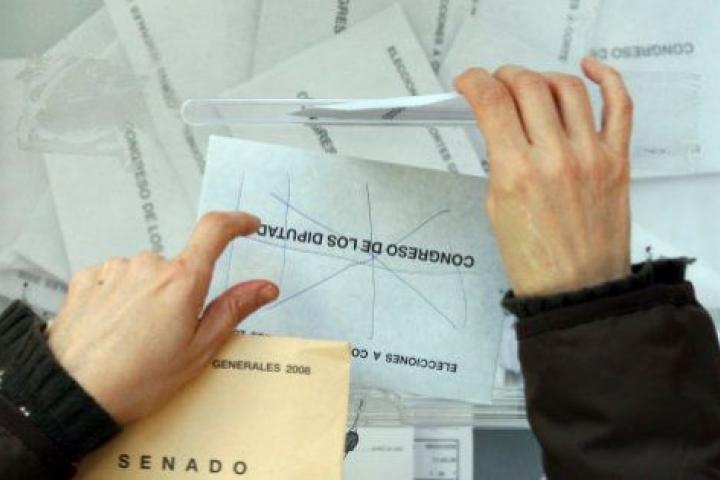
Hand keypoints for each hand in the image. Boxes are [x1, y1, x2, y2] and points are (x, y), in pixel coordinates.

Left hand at [48, 212, 277, 423]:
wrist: (72, 395)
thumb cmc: (138, 380)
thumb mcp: (198, 350)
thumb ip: (233, 310)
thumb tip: (265, 287)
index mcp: (181, 281)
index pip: (215, 231)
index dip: (236, 222)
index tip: (248, 225)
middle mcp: (148, 265)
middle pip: (178, 265)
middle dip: (180, 291)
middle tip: (171, 332)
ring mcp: (114, 270)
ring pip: (145, 273)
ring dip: (147, 295)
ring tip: (136, 337)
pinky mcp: (86, 279)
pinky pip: (114, 278)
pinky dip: (120, 297)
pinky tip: (113, 327)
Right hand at [456, 57, 631, 296]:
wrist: (577, 289)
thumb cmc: (535, 260)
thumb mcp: (496, 208)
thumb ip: (499, 162)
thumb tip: (500, 127)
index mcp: (516, 173)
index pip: (490, 102)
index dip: (473, 81)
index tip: (468, 82)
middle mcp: (554, 158)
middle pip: (526, 85)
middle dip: (504, 76)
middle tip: (496, 85)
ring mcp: (590, 155)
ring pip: (566, 87)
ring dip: (540, 76)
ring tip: (530, 85)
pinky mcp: (617, 160)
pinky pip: (619, 105)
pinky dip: (606, 77)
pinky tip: (588, 69)